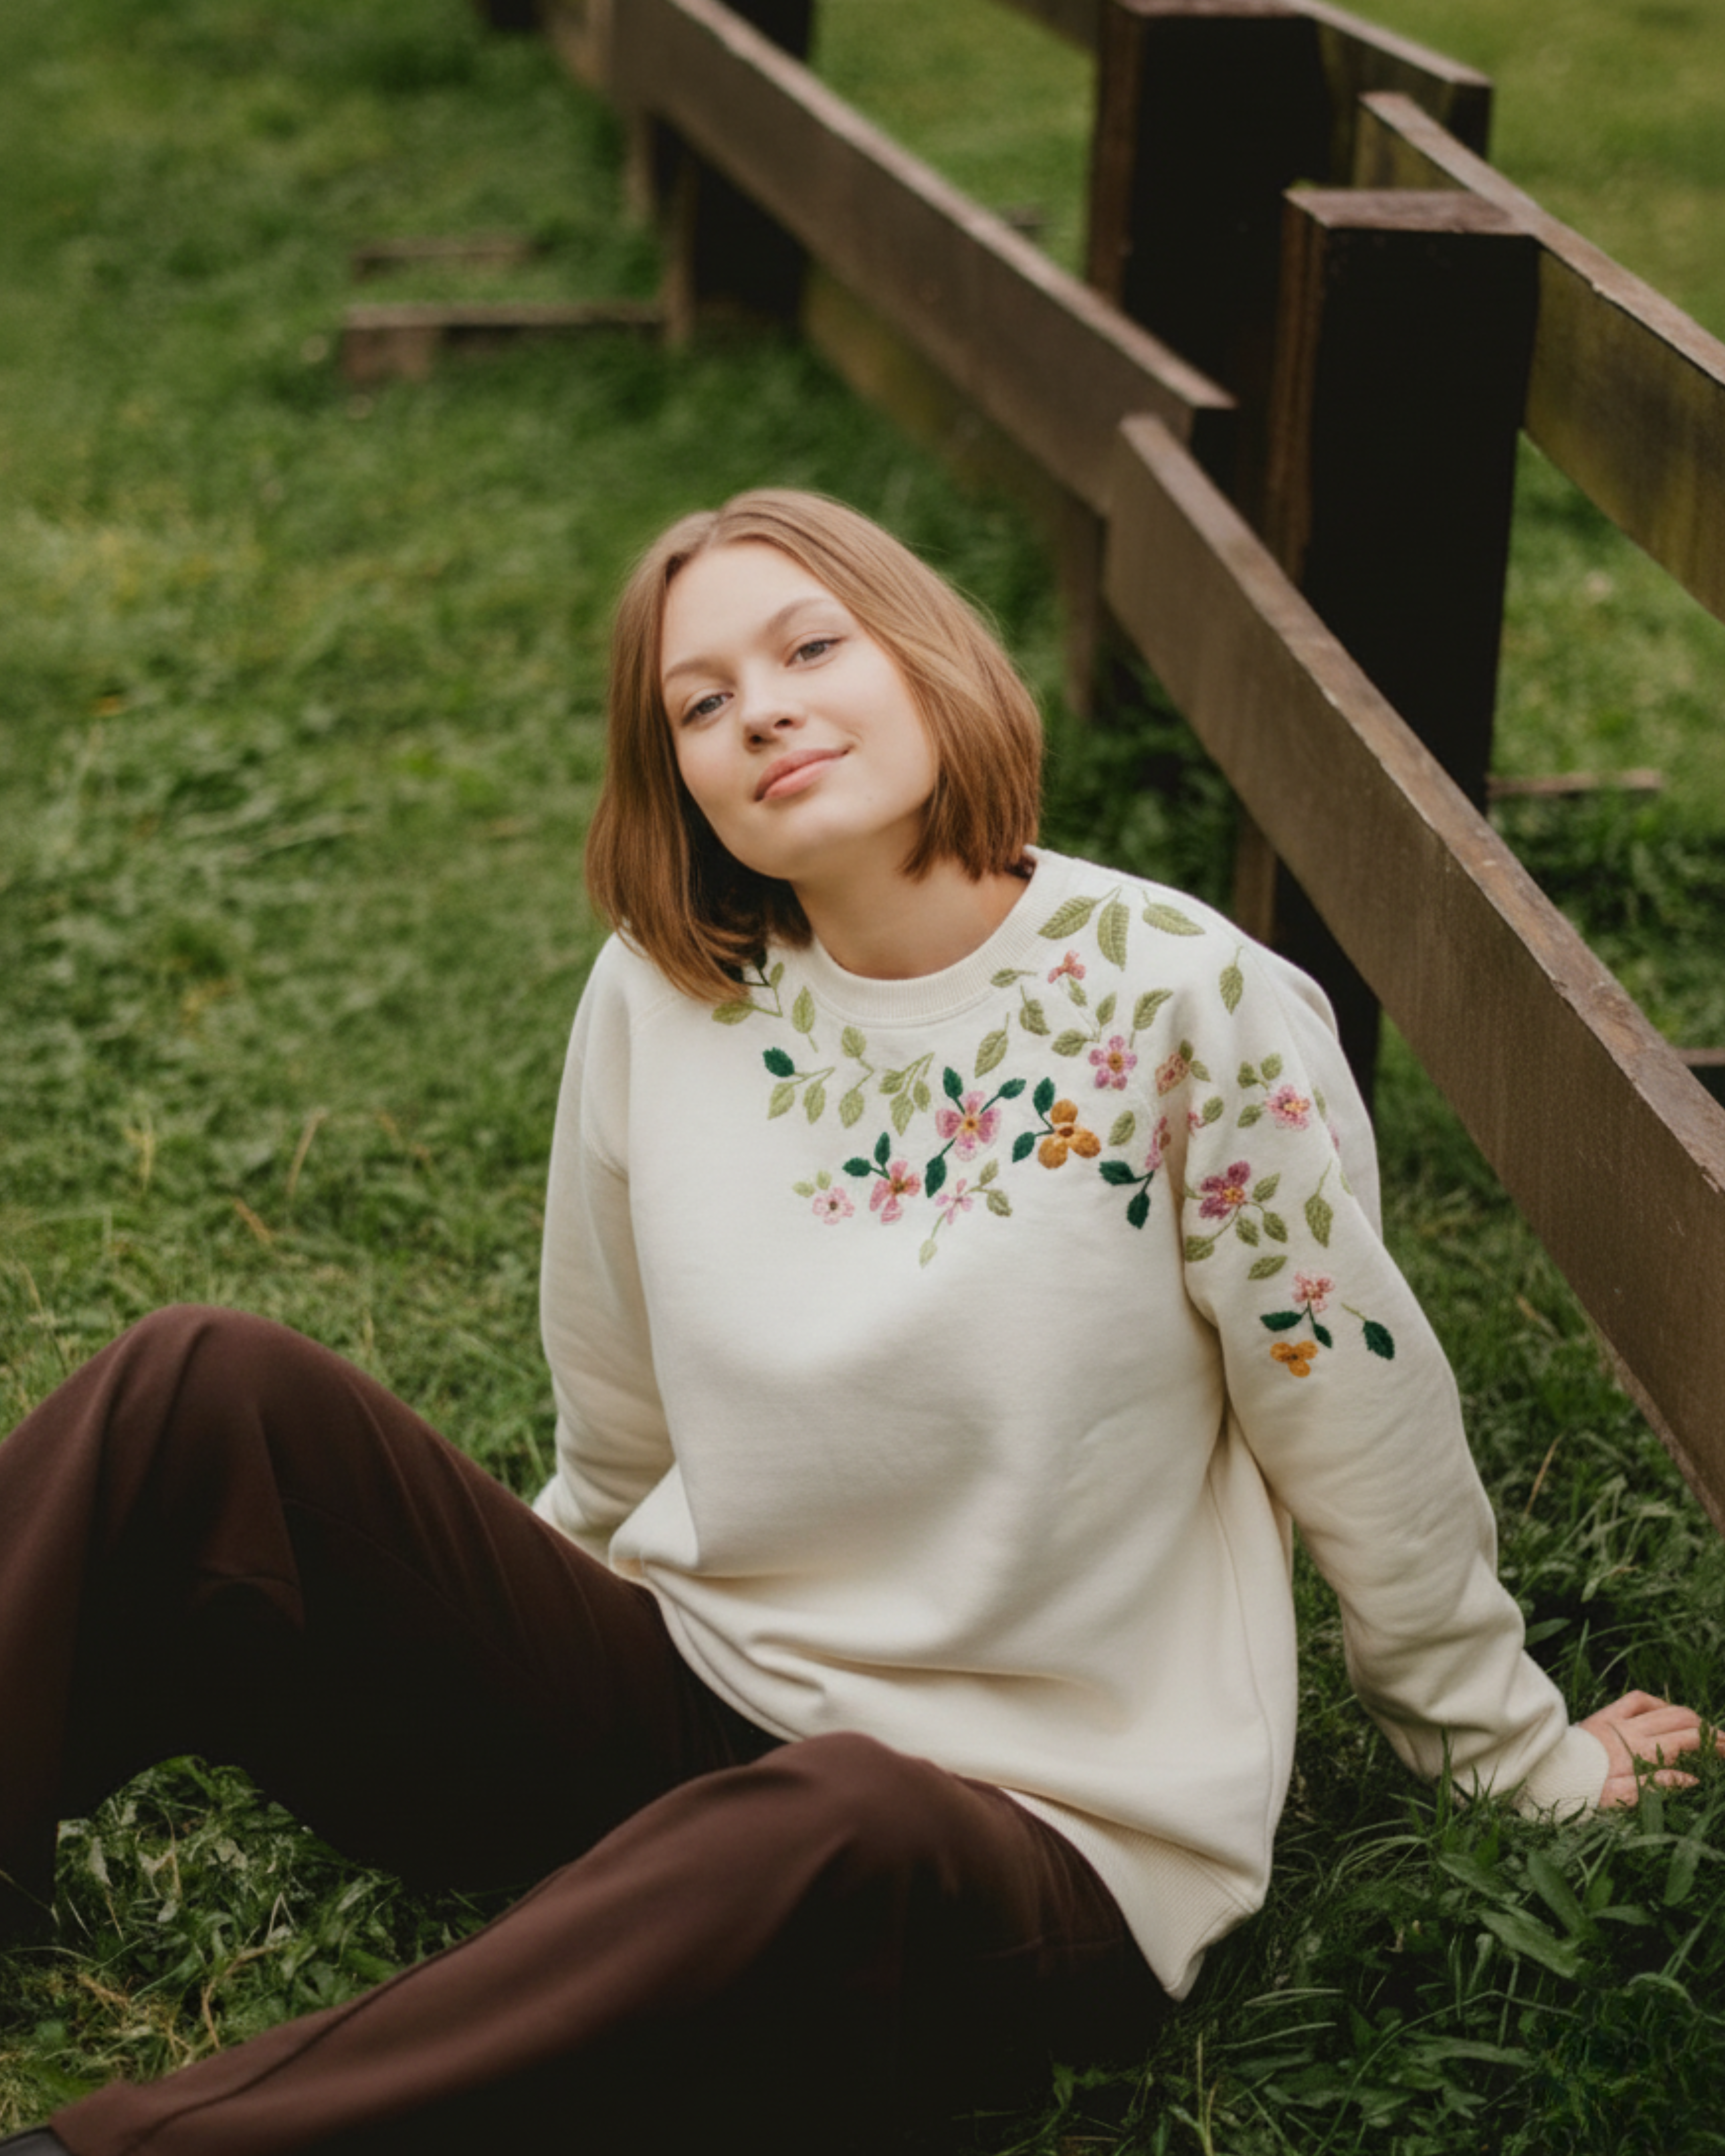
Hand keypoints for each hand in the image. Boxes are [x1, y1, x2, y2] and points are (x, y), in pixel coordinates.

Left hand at [1580, 1689, 1722, 1807]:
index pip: (1688, 1739)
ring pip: (1662, 1708)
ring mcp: (1617, 1719)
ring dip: (1687, 1717)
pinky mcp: (1604, 1715)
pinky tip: (1666, 1711)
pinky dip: (1656, 1703)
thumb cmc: (1583, 1791)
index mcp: (1639, 1752)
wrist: (1545, 1773)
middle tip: (1724, 1745)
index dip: (1715, 1743)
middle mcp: (1631, 1730)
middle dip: (1708, 1730)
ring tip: (1702, 1731)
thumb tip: (1692, 1778)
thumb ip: (1658, 1786)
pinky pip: (1635, 1700)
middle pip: (1681, 1719)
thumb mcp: (1623, 1799)